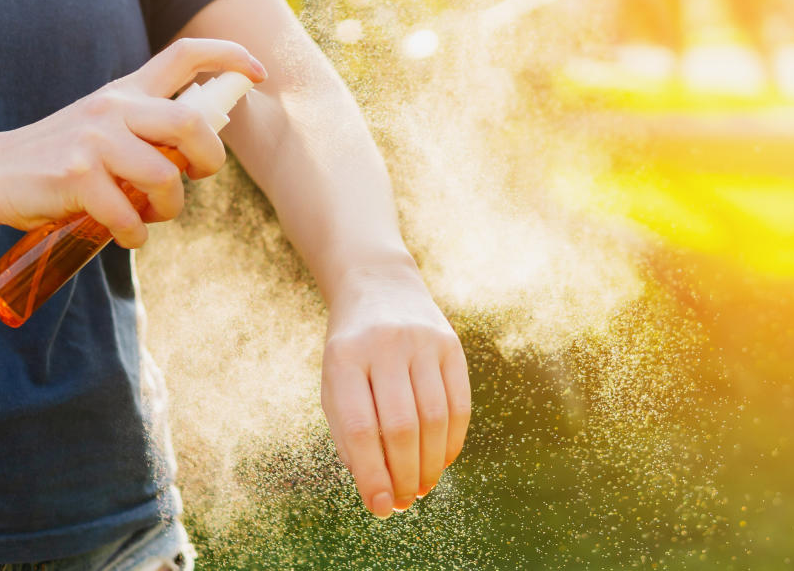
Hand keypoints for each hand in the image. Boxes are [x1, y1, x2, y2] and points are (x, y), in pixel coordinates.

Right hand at [0, 37, 265, 246]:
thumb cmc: (56, 158)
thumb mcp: (100, 126)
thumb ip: (143, 129)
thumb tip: (198, 154)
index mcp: (124, 91)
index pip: (184, 54)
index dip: (230, 56)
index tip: (258, 72)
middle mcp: (113, 108)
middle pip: (192, 123)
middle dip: (211, 160)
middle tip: (200, 177)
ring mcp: (94, 140)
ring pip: (166, 178)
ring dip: (169, 210)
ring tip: (151, 217)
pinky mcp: (76, 176)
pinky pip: (129, 215)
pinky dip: (135, 234)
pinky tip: (125, 235)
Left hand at [320, 267, 470, 517]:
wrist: (379, 286)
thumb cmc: (351, 349)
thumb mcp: (334, 382)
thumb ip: (348, 431)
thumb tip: (376, 486)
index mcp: (344, 356)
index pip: (359, 427)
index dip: (371, 474)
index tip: (380, 507)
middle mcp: (384, 345)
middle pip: (401, 427)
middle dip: (404, 475)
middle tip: (404, 502)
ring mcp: (422, 341)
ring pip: (434, 419)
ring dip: (431, 465)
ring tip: (422, 488)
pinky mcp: (451, 345)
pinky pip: (459, 404)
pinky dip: (452, 442)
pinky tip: (441, 461)